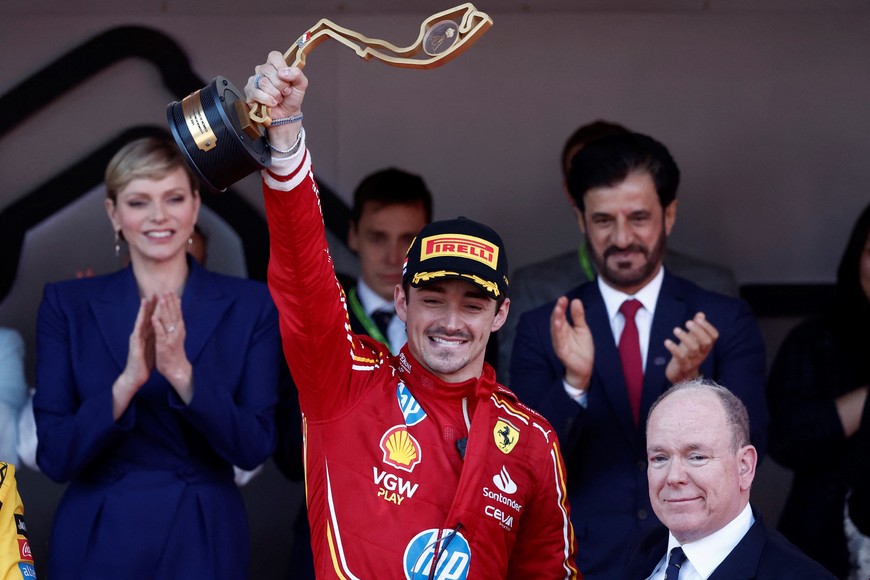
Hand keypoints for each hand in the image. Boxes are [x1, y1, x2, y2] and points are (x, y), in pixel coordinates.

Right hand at [113, 296, 156, 418]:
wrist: (135, 376)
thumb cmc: (144, 362)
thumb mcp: (152, 346)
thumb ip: (155, 336)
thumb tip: (162, 328)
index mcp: (147, 334)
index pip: (152, 318)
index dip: (157, 308)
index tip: (163, 297)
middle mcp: (140, 334)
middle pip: (146, 317)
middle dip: (151, 305)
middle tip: (155, 291)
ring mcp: (136, 339)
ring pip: (141, 322)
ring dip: (143, 311)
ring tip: (146, 299)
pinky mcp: (135, 346)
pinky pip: (138, 334)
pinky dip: (141, 325)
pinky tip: (142, 318)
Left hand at [152, 292, 193, 403]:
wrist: (176, 370)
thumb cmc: (174, 354)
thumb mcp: (175, 338)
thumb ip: (175, 327)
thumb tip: (176, 317)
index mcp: (178, 330)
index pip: (176, 313)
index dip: (174, 302)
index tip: (171, 292)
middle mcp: (176, 332)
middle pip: (173, 314)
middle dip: (170, 302)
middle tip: (168, 290)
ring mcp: (170, 338)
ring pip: (167, 322)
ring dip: (165, 310)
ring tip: (162, 299)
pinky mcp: (164, 345)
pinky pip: (160, 334)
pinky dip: (157, 325)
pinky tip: (153, 317)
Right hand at [245, 51, 308, 148]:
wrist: (287, 115)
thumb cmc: (292, 98)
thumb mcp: (301, 85)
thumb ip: (297, 74)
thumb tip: (282, 72)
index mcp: (275, 65)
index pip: (274, 56)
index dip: (281, 66)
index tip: (287, 77)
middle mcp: (263, 71)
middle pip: (268, 69)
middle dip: (281, 84)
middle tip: (285, 92)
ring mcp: (254, 81)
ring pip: (263, 82)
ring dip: (275, 94)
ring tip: (279, 98)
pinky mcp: (249, 92)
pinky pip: (257, 93)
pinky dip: (267, 100)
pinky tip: (272, 103)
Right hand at [550, 296, 594, 389]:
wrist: (584, 367)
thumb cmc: (581, 348)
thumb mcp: (582, 329)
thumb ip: (578, 316)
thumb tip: (575, 300)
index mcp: (564, 327)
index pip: (561, 314)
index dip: (562, 306)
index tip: (564, 298)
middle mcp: (560, 334)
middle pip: (556, 320)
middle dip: (558, 310)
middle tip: (561, 300)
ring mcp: (559, 343)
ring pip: (556, 330)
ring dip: (556, 320)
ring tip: (558, 310)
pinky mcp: (561, 352)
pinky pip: (558, 342)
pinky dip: (557, 334)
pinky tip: (558, 326)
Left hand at [664, 312, 718, 383]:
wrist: (681, 375)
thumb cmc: (687, 354)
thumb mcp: (693, 340)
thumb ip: (697, 328)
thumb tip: (700, 314)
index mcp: (706, 346)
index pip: (714, 336)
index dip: (707, 327)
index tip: (698, 319)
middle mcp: (702, 353)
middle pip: (706, 342)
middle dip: (697, 330)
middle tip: (687, 322)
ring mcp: (693, 360)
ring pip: (693, 348)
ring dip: (685, 337)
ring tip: (676, 329)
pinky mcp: (682, 365)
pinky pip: (680, 357)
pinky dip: (673, 348)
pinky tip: (667, 341)